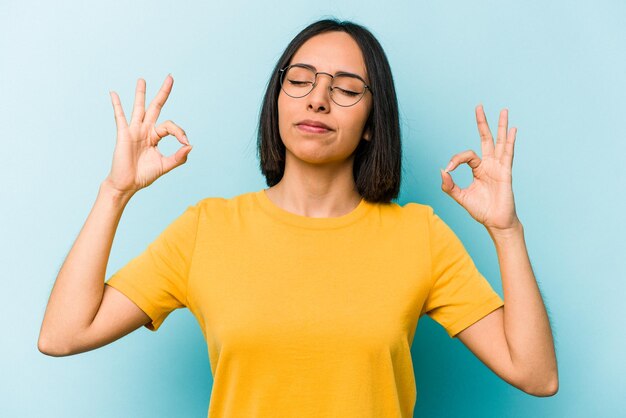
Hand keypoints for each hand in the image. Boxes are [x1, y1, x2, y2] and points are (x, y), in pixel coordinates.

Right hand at [104, 75, 191, 195]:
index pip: (171, 126)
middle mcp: (146, 130)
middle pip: (156, 107)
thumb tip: (190, 146)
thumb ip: (178, 157)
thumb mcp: (165, 166)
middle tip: (170, 77)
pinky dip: (117, 105)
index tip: (185, 142)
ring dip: (141, 93)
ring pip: (139, 108)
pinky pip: (120, 117)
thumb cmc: (144, 175)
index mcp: (156, 136)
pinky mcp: (124, 134)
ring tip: (142, 80)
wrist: (127, 184)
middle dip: (163, 93)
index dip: (180, 132)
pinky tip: (113, 93)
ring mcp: (134, 130)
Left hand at [440, 105, 519, 231]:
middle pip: (486, 139)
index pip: (467, 155)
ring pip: (499, 142)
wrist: (495, 222)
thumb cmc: (481, 210)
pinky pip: (508, 154)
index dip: (456, 159)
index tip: (449, 169)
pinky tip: (513, 129)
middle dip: (482, 123)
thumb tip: (442, 171)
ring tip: (503, 110)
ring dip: (501, 126)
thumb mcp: (461, 197)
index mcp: (478, 169)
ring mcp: (499, 167)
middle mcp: (489, 165)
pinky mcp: (506, 172)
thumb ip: (450, 186)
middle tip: (478, 106)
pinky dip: (510, 141)